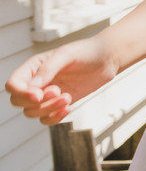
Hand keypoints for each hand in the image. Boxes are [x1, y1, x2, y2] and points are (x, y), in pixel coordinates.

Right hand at [5, 38, 119, 124]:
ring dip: (48, 110)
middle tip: (58, 92)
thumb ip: (48, 69)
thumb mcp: (67, 55)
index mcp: (33, 67)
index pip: (13, 85)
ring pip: (32, 112)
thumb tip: (31, 87)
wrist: (107, 59)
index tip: (39, 95)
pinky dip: (54, 118)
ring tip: (68, 98)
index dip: (21, 93)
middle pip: (18, 101)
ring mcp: (48, 94)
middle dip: (35, 102)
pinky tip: (69, 108)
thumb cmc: (87, 51)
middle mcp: (37, 82)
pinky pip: (46, 119)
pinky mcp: (59, 104)